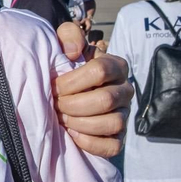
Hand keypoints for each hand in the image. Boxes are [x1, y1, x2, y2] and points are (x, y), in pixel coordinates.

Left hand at [54, 23, 131, 156]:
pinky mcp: (119, 137)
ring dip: (81, 123)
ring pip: (112, 123)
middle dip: (73, 105)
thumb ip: (68, 35)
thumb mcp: (64, 44)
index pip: (100, 70)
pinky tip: (73, 135)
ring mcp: (124, 114)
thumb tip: (74, 53)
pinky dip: (91, 143)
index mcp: (115, 65)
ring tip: (63, 119)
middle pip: (105, 100)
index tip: (55, 86)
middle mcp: (125, 90)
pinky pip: (114, 146)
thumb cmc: (65, 67)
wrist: (65, 93)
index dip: (73, 81)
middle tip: (56, 105)